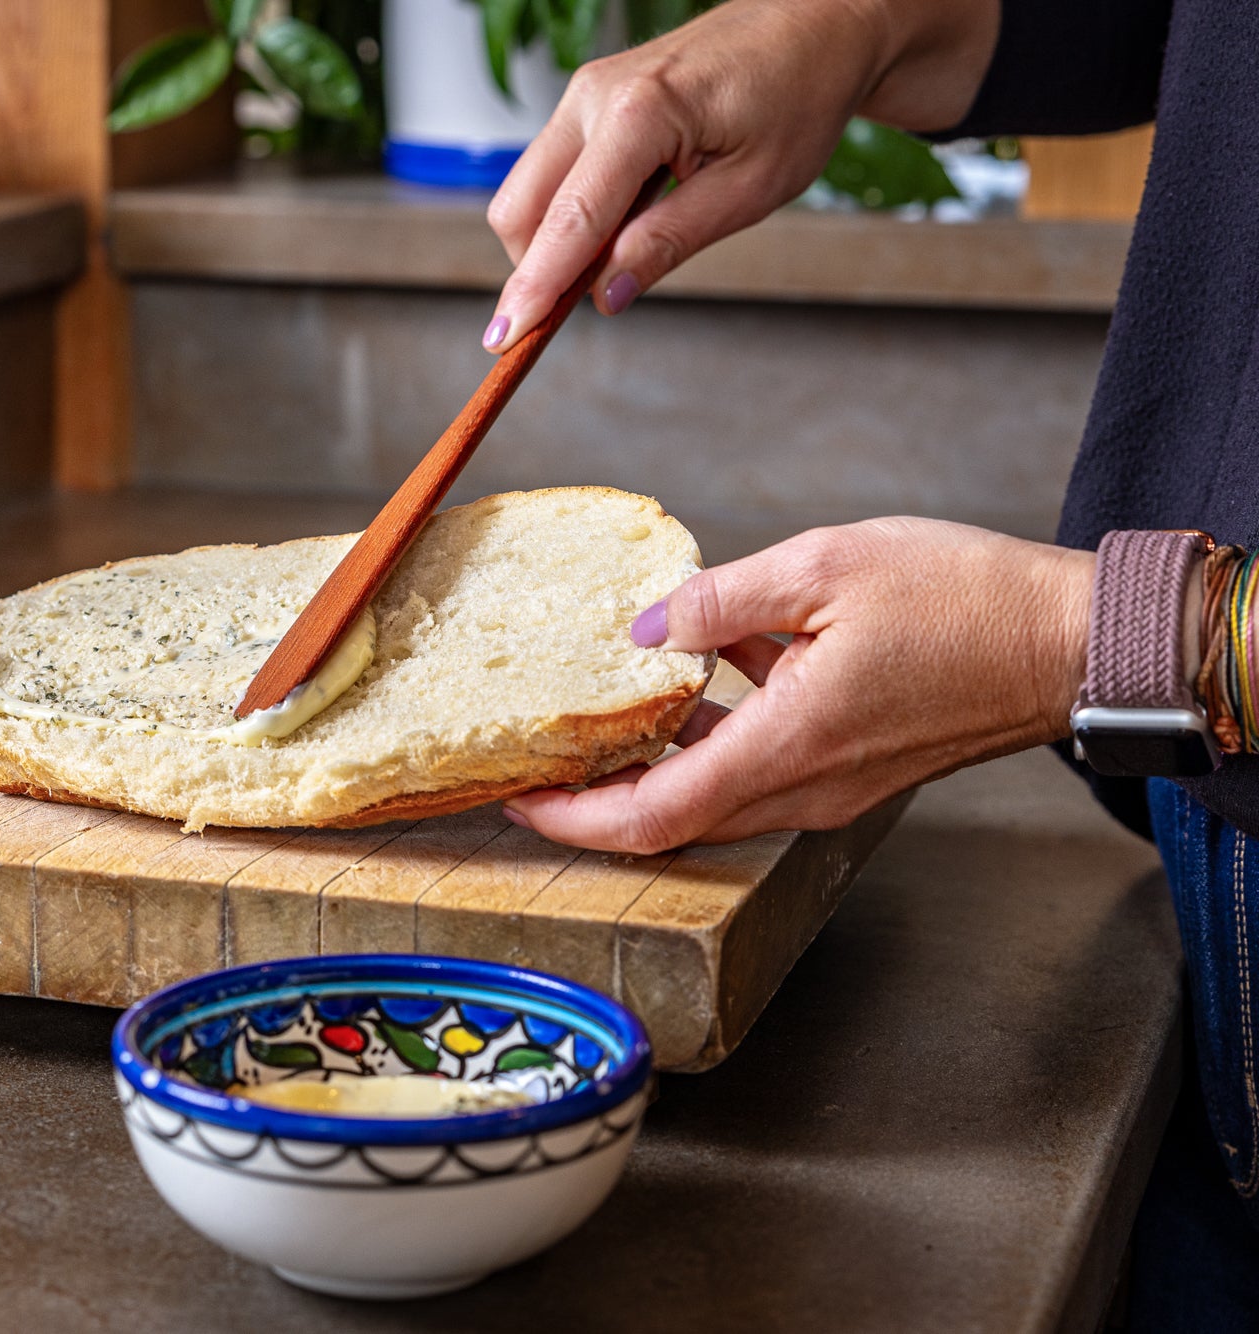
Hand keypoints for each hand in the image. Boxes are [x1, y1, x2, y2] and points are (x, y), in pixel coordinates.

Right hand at [482, 0, 997, 349]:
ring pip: (529, 192)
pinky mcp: (589, 100)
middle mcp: (595, 96)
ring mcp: (585, 93)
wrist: (815, 26)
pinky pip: (554, 172)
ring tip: (629, 249)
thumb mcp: (749, 190)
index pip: (569, 221)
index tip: (505, 341)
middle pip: (520, 208)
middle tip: (589, 301)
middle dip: (537, 268)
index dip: (534, 289)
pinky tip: (626, 219)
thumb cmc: (797, 97)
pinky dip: (573, 213)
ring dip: (558, 241)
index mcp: (640, 114)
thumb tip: (606, 295)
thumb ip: (669, 242)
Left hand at [504, 519, 1094, 851]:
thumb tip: (647, 627)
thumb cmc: (969, 603)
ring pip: (714, 792)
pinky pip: (759, 765)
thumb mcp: (825, 567)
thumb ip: (721, 598)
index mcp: (786, 748)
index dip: (574, 820)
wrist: (1074, 642)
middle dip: (597, 799)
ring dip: (654, 763)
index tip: (518, 800)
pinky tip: (698, 672)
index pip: (652, 817)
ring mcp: (830, 784)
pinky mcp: (852, 765)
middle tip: (538, 762)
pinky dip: (713, 734)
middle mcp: (803, 787)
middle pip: (673, 818)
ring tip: (598, 715)